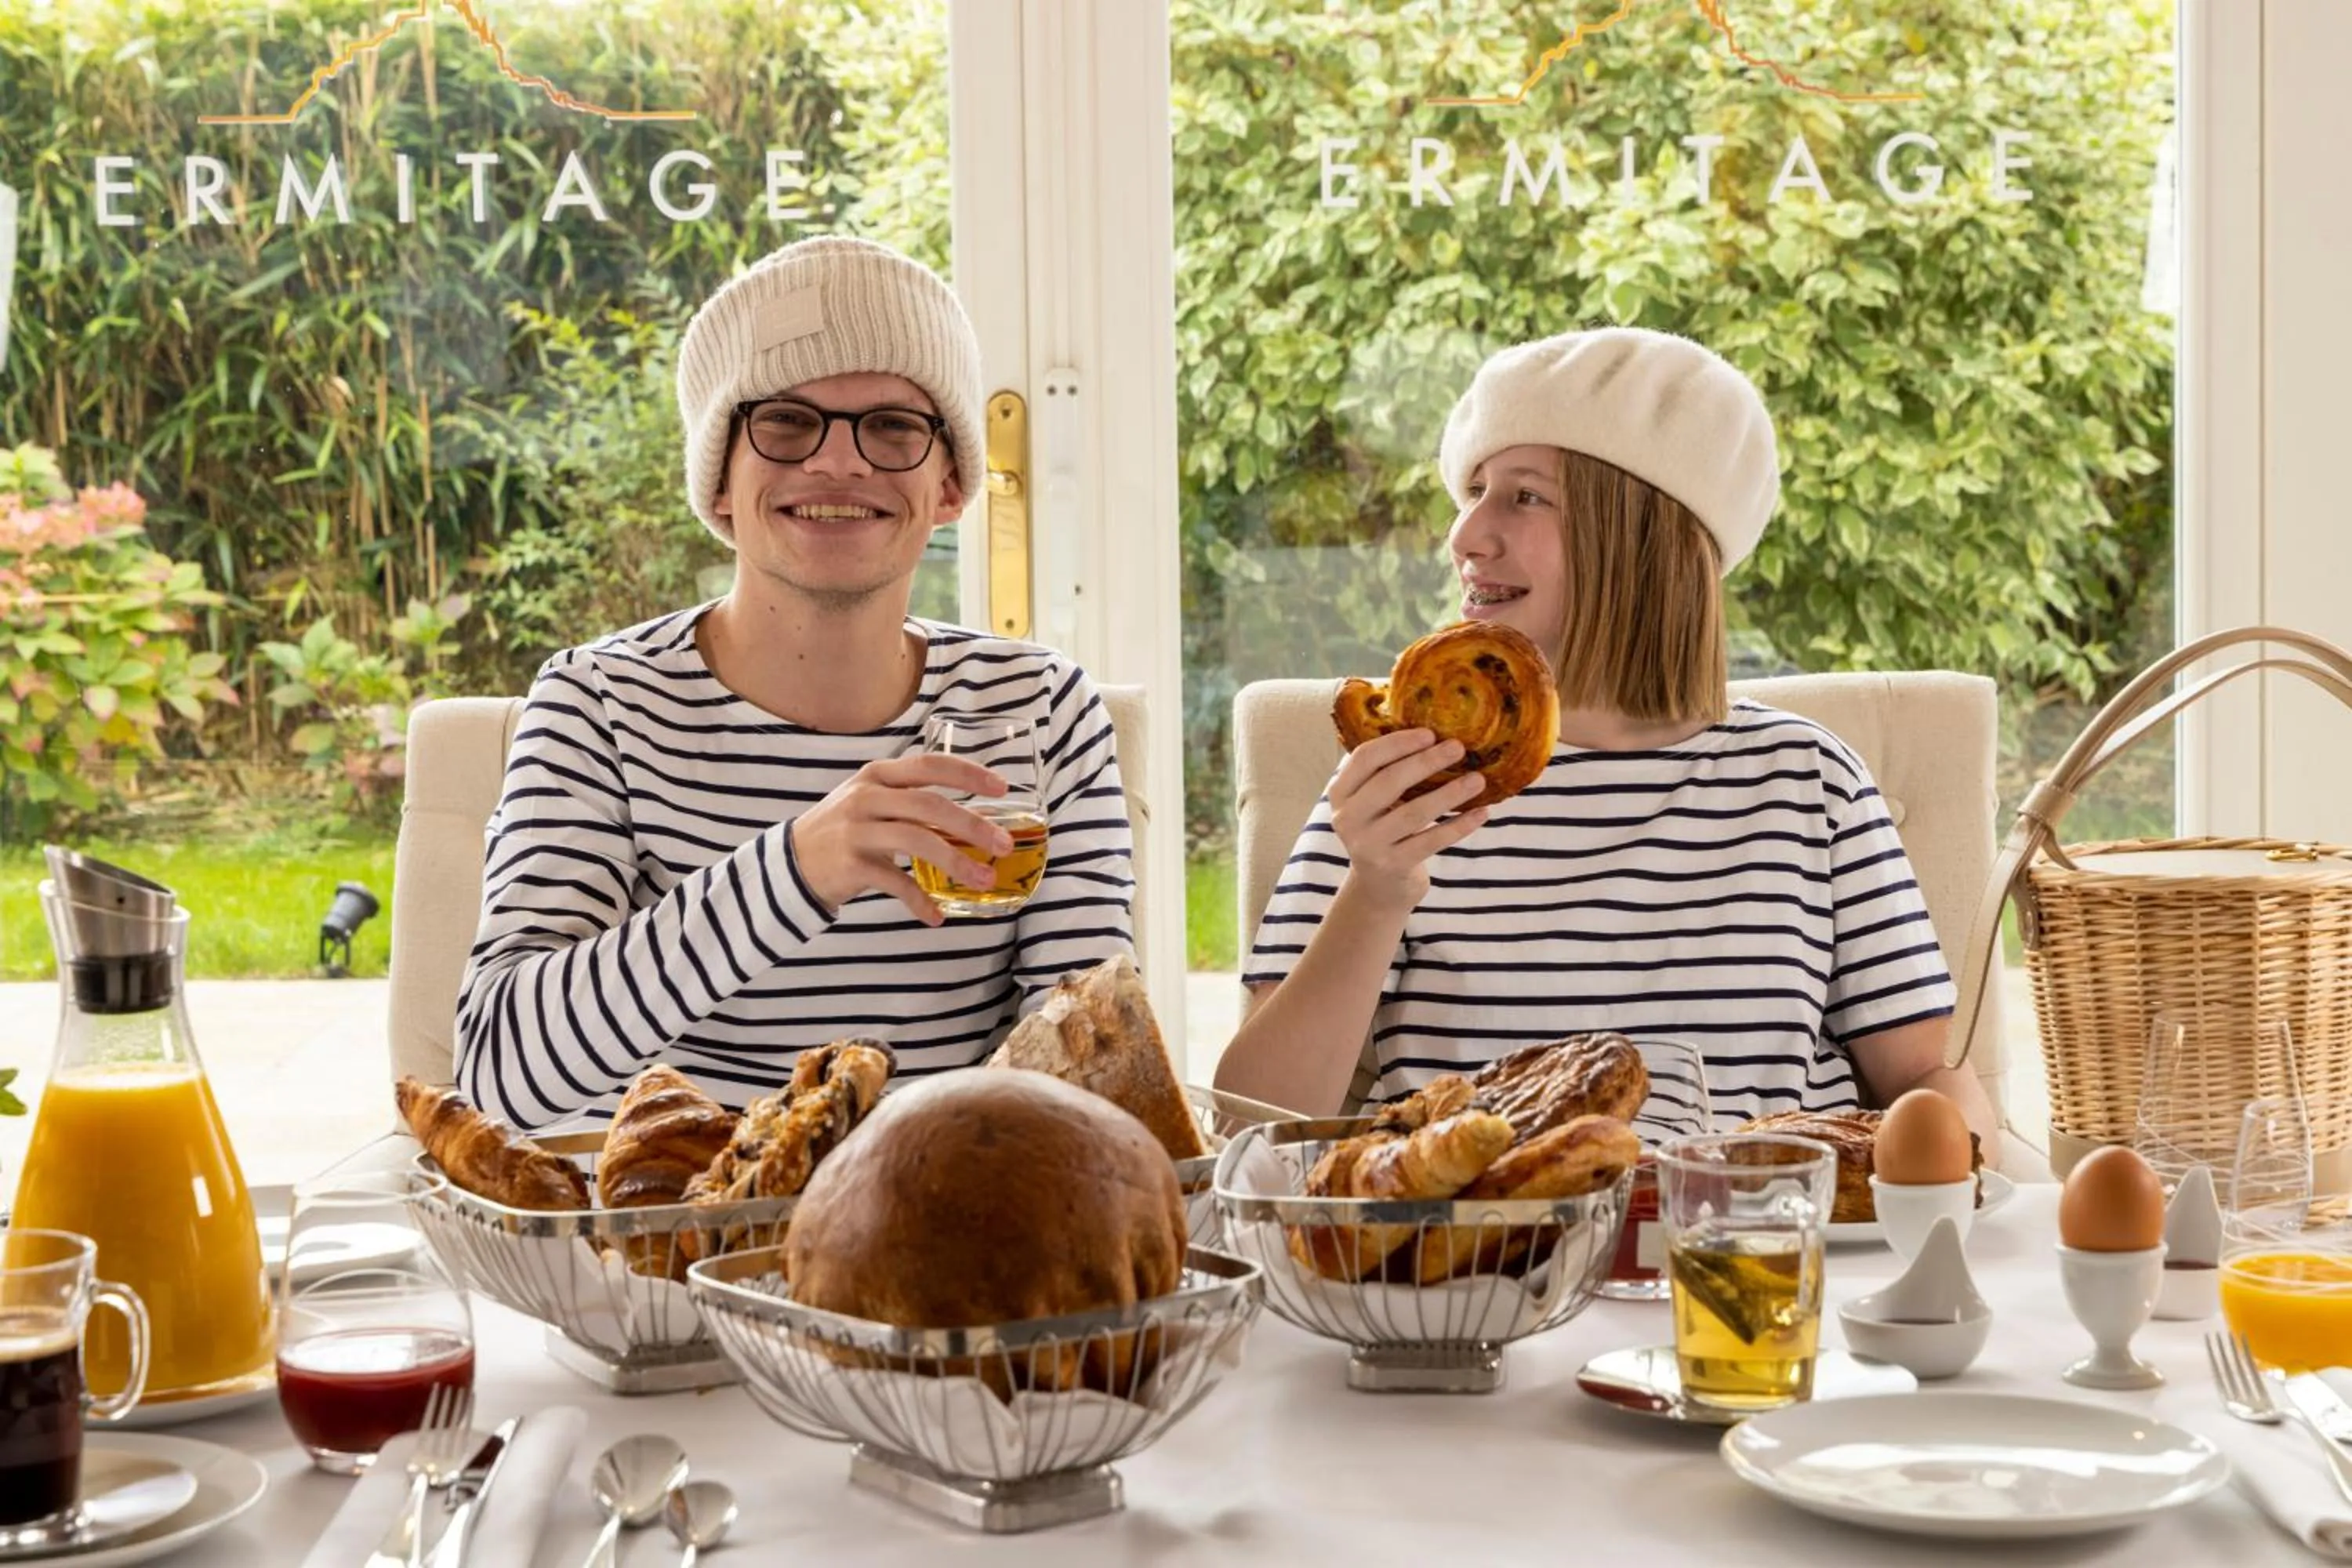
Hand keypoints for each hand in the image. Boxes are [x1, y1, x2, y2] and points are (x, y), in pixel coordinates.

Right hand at [786, 755, 1014, 926]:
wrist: (792, 862)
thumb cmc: (845, 830)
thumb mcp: (874, 803)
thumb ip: (915, 804)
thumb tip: (978, 820)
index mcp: (878, 775)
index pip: (930, 765)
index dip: (969, 774)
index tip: (1002, 787)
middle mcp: (867, 797)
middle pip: (930, 805)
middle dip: (972, 825)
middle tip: (1004, 844)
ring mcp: (857, 830)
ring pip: (917, 841)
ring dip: (956, 863)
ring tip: (984, 881)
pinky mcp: (851, 864)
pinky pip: (895, 883)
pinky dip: (919, 901)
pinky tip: (936, 916)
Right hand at [1327, 728, 1488, 911]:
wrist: (1379, 887)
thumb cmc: (1384, 830)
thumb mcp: (1373, 802)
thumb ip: (1388, 773)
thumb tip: (1437, 736)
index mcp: (1341, 793)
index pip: (1365, 758)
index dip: (1398, 743)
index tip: (1430, 733)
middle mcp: (1348, 818)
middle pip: (1389, 782)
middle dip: (1426, 762)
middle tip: (1458, 748)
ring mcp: (1369, 844)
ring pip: (1414, 812)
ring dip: (1449, 794)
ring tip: (1478, 780)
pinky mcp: (1393, 866)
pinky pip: (1431, 841)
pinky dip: (1459, 826)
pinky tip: (1481, 812)